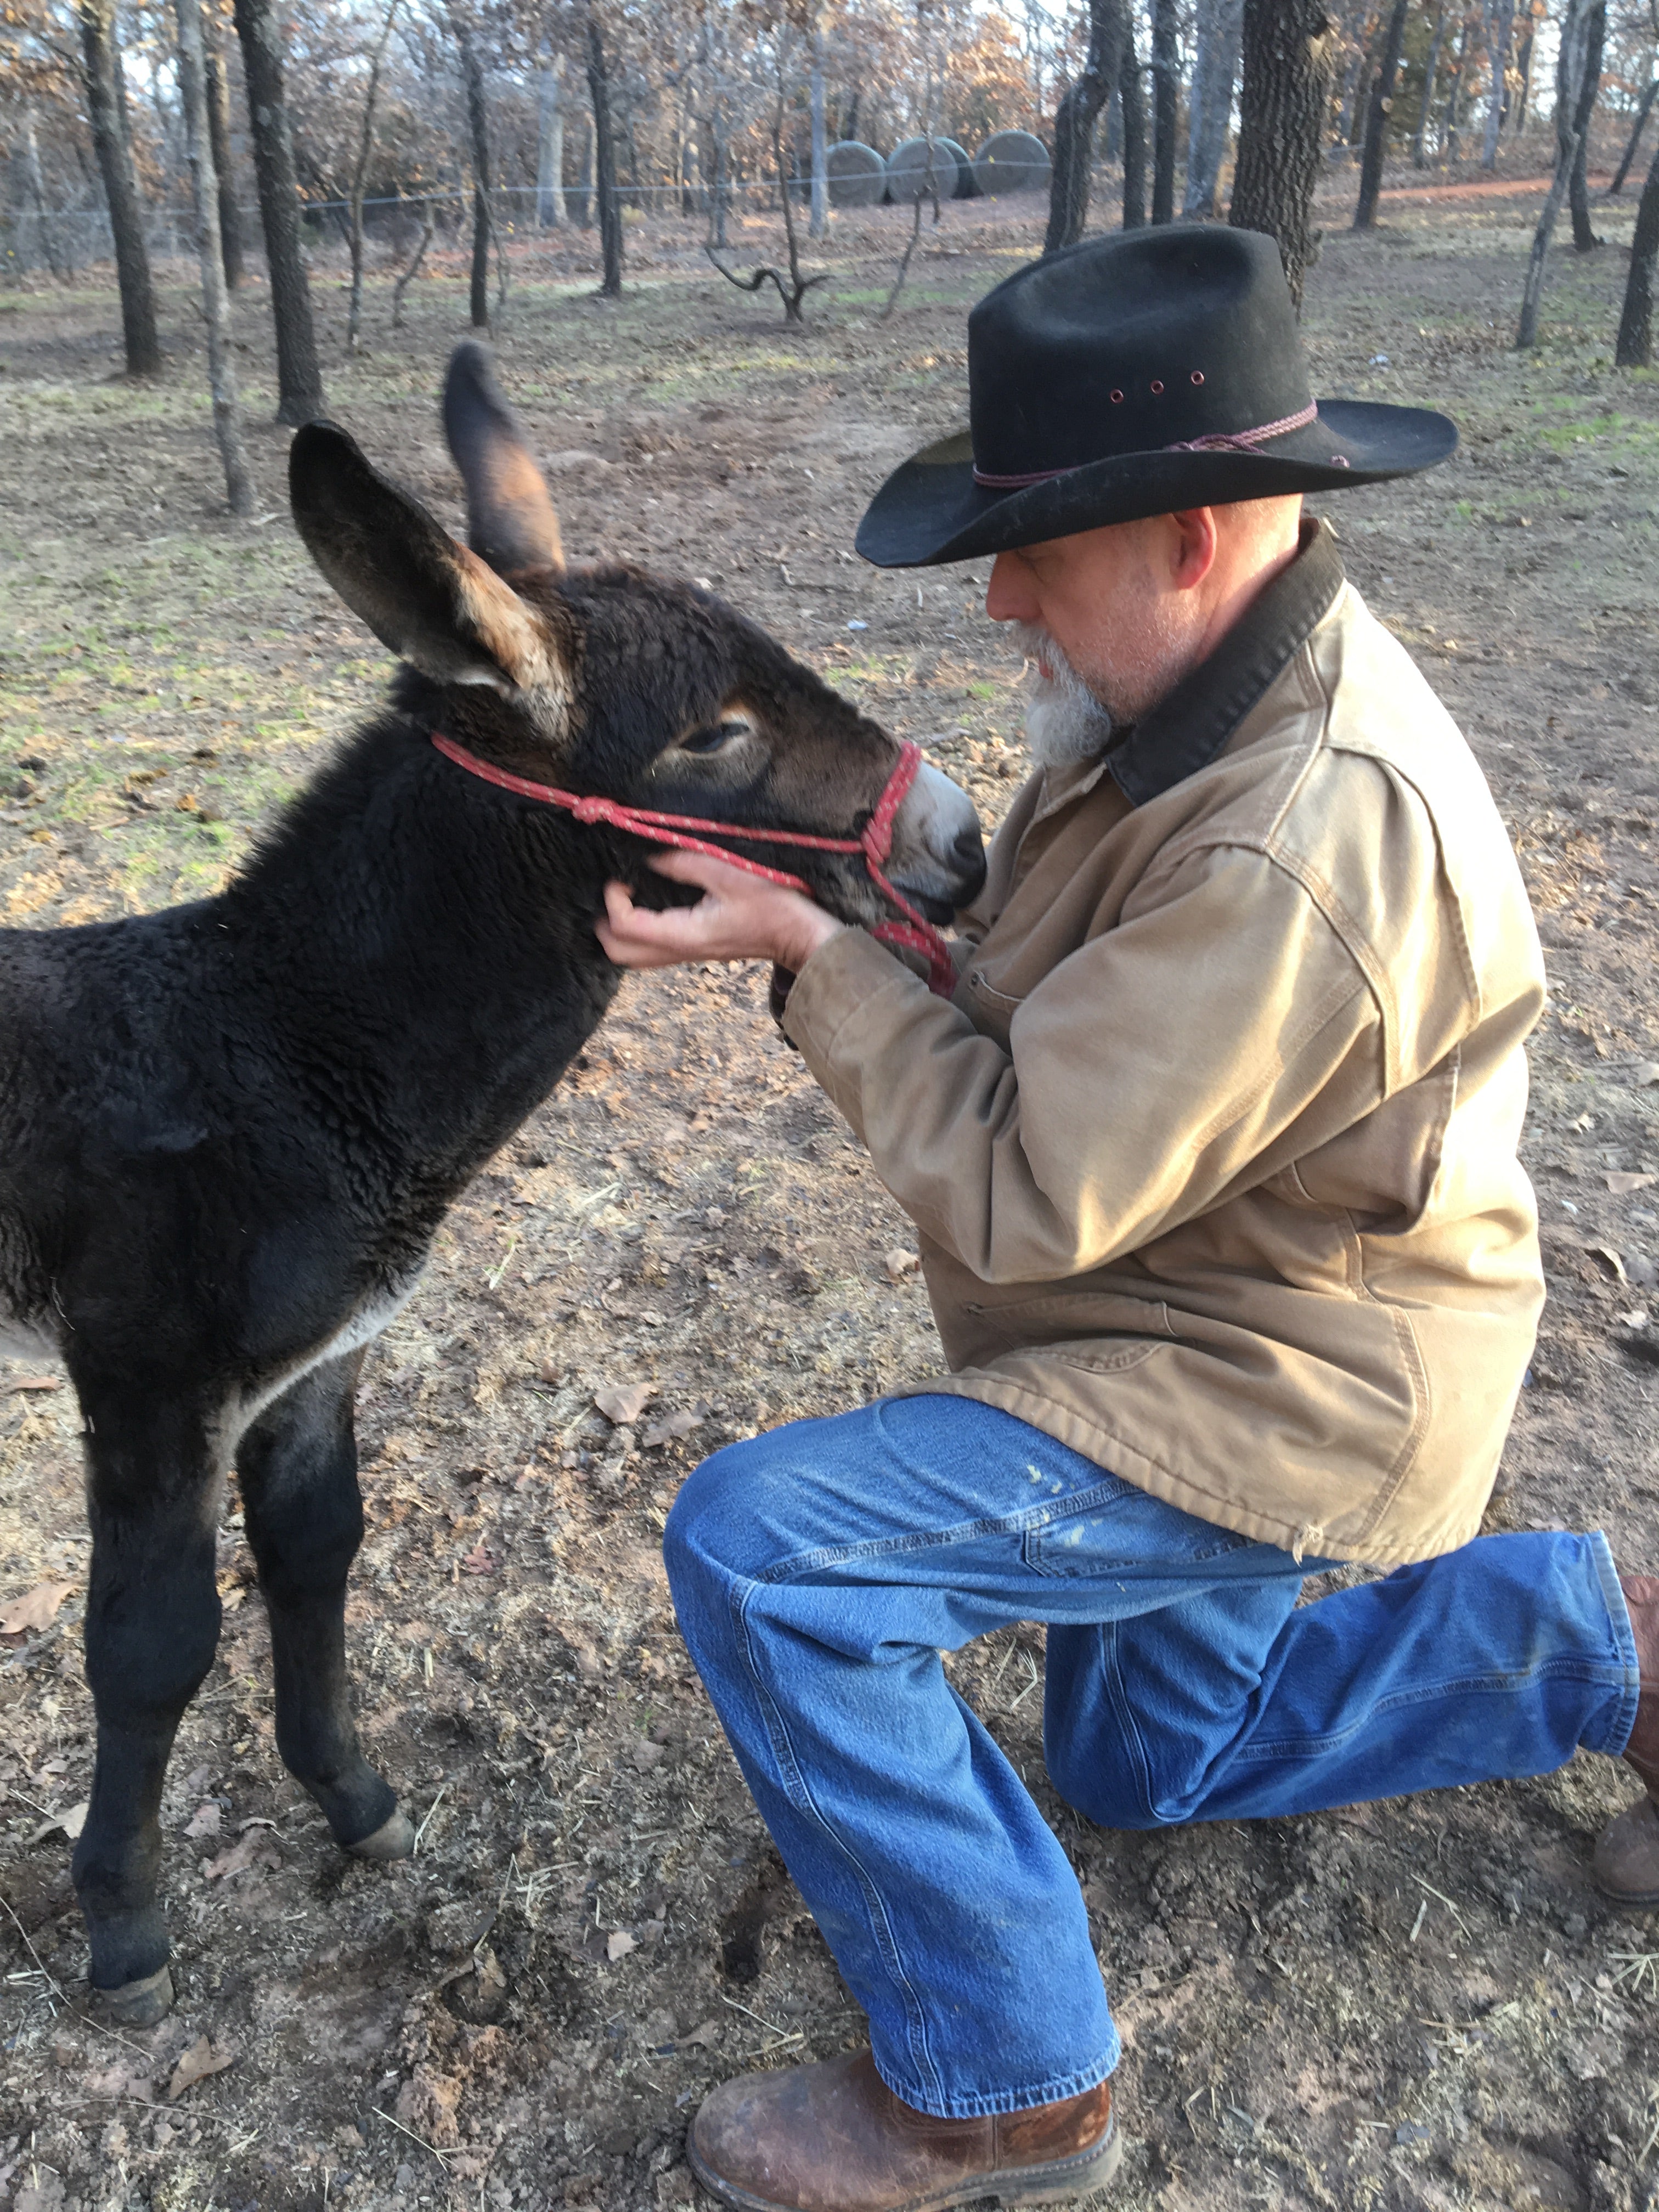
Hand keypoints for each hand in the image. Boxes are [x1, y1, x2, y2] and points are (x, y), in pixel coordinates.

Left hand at [596, 849, 846, 973]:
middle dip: (605, 922)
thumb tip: (651, 856)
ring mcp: (686, 955)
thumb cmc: (771, 905)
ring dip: (619, 930)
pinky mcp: (693, 949)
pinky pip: (651, 950)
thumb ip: (684, 862)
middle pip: (619, 952)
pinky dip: (637, 931)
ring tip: (627, 897)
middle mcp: (679, 951)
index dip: (613, 899)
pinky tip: (647, 904)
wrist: (797, 934)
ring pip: (632, 956)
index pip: (625, 926)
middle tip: (616, 890)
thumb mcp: (728, 873)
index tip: (623, 876)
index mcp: (683, 934)